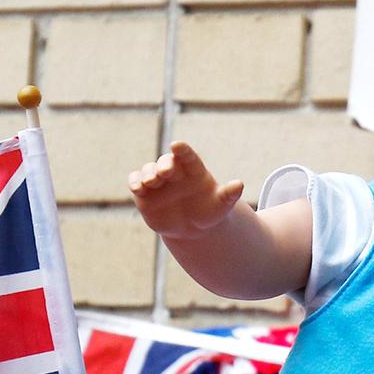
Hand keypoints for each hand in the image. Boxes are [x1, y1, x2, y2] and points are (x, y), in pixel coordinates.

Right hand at [129, 142, 244, 238]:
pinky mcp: (144, 193)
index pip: (186, 155)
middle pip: (165, 162)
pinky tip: (137, 188)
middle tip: (165, 173)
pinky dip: (134, 182)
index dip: (181, 150)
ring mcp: (157, 181)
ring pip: (148, 170)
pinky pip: (135, 182)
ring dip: (147, 174)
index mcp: (192, 169)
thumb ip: (229, 194)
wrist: (192, 228)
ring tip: (151, 182)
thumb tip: (239, 184)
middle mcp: (173, 172)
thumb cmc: (209, 212)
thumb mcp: (221, 205)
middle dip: (164, 165)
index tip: (177, 145)